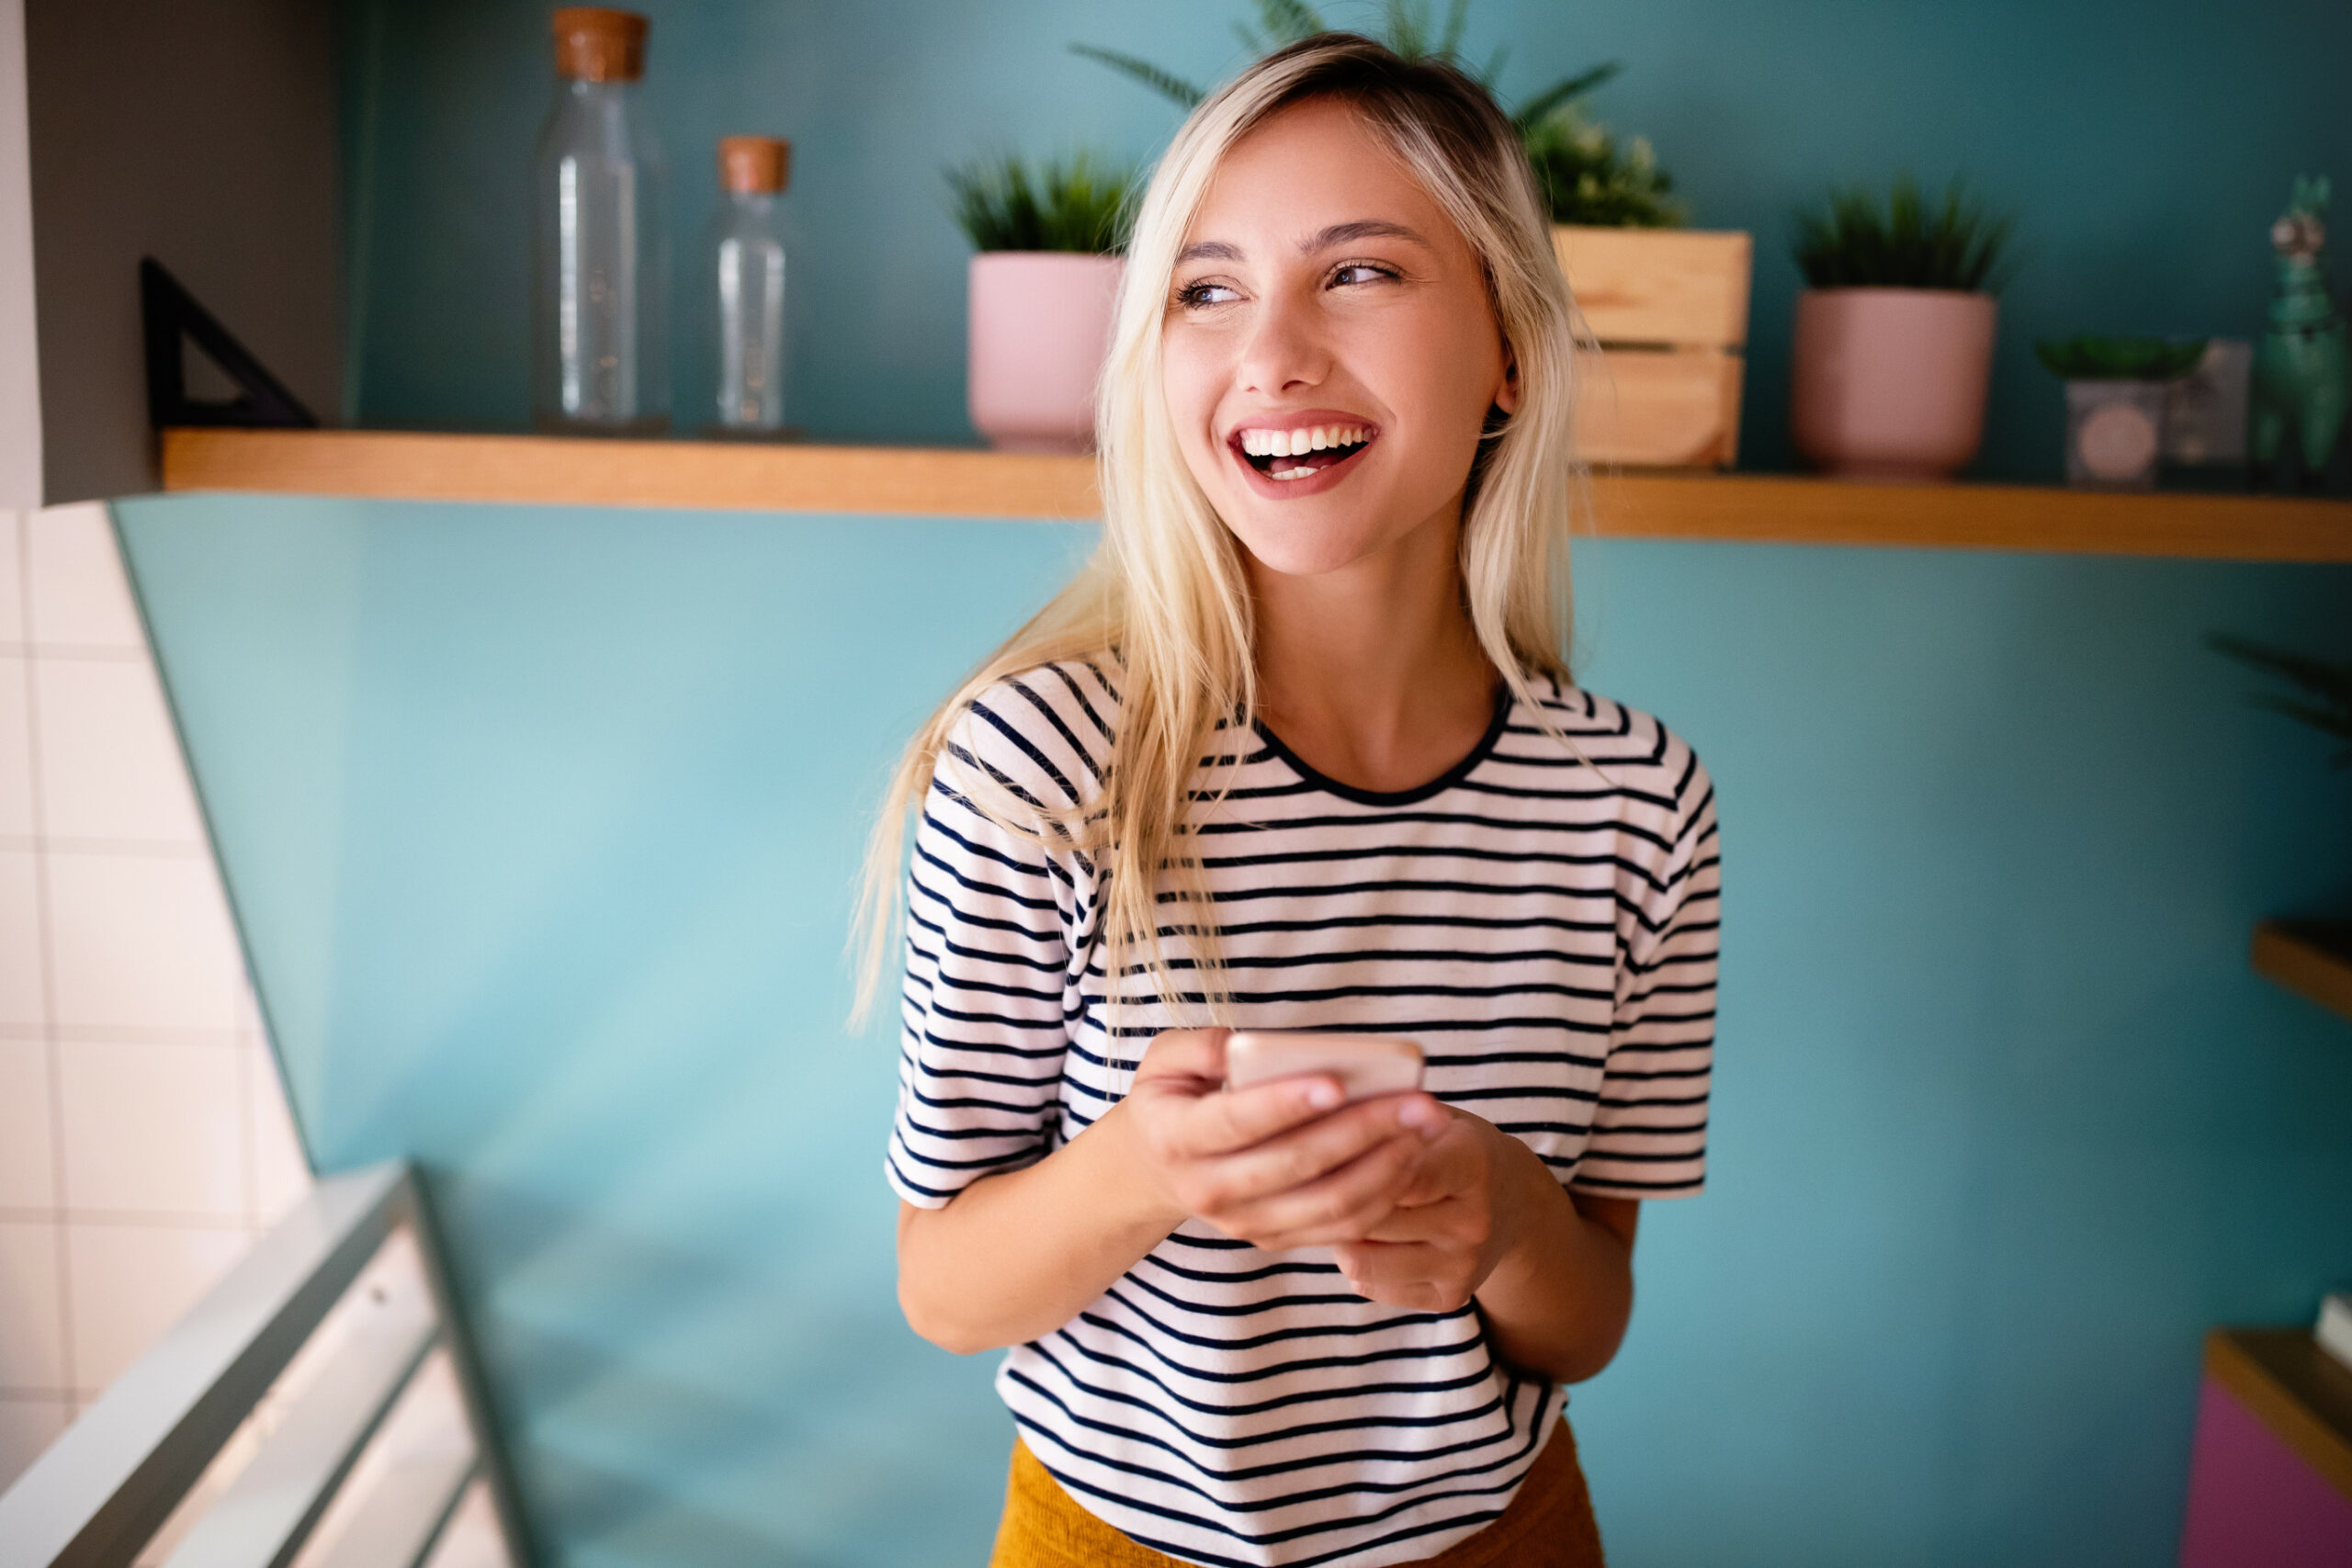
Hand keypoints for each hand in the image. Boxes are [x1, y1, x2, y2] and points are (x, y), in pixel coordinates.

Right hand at [1117, 1028, 1447, 1250]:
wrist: (1156, 1169)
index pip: (1237, 1122)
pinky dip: (1382, 1195)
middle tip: (1418, 1101)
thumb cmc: (1172, 1098)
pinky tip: (1412, 1157)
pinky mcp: (1275, 1239)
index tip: (1337, 1082)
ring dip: (1386, 1167)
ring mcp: (1245, 1222)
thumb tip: (1242, 1047)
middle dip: (1364, 1131)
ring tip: (1426, 1127)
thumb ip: (1198, 1045)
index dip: (1286, 1104)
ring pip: (1328, 1204)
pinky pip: (1340, 1228)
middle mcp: (1209, 1190)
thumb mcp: (1163, 1060)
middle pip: (1297, 1165)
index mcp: (1176, 1137)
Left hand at [1330, 1109, 1542, 1312]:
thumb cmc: (1454, 1148)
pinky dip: (1356, 1262)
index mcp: (1472, 1163)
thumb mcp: (1437, 1118)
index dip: (1357, 1163)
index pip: (1403, 1170)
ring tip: (1341, 1211)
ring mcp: (1463, 1264)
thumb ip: (1390, 1117)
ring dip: (1339, 1236)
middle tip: (1316, 1183)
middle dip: (1336, 1199)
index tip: (1327, 1153)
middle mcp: (1474, 1220)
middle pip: (1374, 1217)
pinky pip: (1370, 1287)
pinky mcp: (1450, 1297)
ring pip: (1362, 1261)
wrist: (1515, 1202)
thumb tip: (1320, 1111)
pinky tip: (1367, 1238)